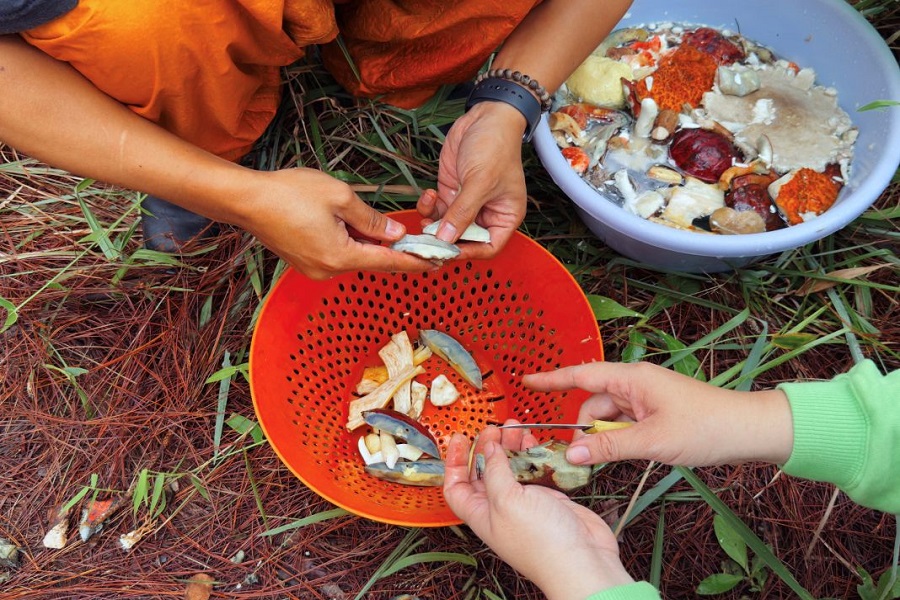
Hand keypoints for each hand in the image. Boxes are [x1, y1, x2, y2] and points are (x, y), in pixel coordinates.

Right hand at [237, 168, 438, 278]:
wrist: (247, 200)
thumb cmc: (290, 194)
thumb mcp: (339, 197)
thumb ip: (371, 218)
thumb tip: (393, 232)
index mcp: (341, 256)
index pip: (388, 262)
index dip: (414, 261)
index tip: (437, 263)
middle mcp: (328, 269)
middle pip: (371, 260)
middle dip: (392, 249)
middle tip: (417, 238)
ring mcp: (314, 268)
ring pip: (353, 256)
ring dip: (368, 242)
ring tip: (378, 224)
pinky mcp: (304, 261)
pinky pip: (337, 254)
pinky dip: (350, 242)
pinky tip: (351, 226)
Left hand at [417, 102, 527, 259]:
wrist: (486, 116)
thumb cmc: (495, 147)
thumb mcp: (480, 182)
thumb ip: (463, 212)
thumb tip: (446, 238)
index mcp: (505, 217)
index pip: (488, 247)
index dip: (468, 253)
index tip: (447, 251)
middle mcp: (486, 214)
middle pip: (463, 240)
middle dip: (443, 239)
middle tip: (424, 240)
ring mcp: (466, 203)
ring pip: (445, 226)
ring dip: (432, 223)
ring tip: (425, 214)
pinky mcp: (451, 191)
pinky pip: (436, 209)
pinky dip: (428, 206)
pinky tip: (428, 194)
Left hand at [443, 424, 633, 599]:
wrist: (582, 560)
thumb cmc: (540, 541)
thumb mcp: (506, 500)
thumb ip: (495, 471)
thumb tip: (489, 448)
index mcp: (481, 514)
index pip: (456, 487)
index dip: (454, 462)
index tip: (459, 438)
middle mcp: (500, 509)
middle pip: (485, 472)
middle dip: (487, 448)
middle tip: (493, 428)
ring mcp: (524, 503)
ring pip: (511, 468)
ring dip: (510, 447)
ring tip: (515, 428)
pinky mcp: (547, 498)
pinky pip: (533, 471)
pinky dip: (532, 454)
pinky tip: (532, 440)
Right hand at [522, 362, 793, 467]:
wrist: (749, 431)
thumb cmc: (705, 428)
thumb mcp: (652, 441)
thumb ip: (609, 447)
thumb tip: (572, 453)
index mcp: (632, 378)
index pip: (582, 375)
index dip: (552, 379)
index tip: (526, 382)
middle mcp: (635, 384)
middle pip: (593, 403)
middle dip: (585, 427)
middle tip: (580, 456)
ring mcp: (646, 400)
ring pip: (608, 418)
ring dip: (605, 437)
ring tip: (614, 458)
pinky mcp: (655, 414)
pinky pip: (624, 425)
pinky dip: (619, 439)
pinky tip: (626, 454)